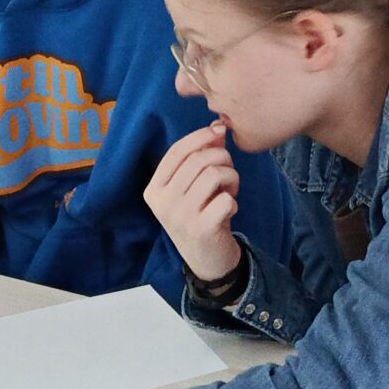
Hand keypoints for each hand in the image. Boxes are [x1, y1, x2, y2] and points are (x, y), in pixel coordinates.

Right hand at [144, 123, 241, 283]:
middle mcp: (163, 202)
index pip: (176, 151)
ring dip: (231, 178)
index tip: (220, 132)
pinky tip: (228, 210)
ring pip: (214, 175)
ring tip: (229, 190)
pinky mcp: (201, 229)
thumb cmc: (200, 216)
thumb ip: (201, 157)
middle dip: (223, 159)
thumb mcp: (194, 187)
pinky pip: (226, 198)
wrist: (207, 260)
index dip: (200, 136)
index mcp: (154, 189)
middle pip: (199, 160)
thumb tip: (218, 128)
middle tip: (229, 173)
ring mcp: (180, 217)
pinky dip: (234, 201)